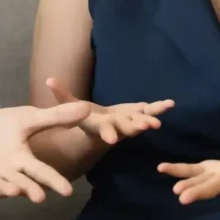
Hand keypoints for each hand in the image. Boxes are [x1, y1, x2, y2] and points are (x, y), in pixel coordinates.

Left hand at [0, 100, 92, 202]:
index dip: (54, 181)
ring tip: (12, 190)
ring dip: (3, 189)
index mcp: (22, 160)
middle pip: (21, 183)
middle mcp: (7, 173)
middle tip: (40, 198)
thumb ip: (55, 118)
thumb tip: (88, 109)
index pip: (42, 172)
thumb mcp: (28, 119)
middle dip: (29, 190)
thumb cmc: (2, 130)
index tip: (68, 191)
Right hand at [46, 78, 172, 144]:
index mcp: (101, 127)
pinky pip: (151, 111)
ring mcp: (130, 121)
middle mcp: (117, 127)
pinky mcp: (139, 114)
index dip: (108, 135)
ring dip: (149, 121)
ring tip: (158, 122)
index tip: (112, 139)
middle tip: (144, 127)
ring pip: (140, 122)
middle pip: (126, 128)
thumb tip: (49, 80)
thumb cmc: (85, 118)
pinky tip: (171, 104)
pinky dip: (160, 108)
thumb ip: (62, 95)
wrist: (101, 127)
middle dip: (135, 127)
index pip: (104, 131)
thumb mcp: (71, 107)